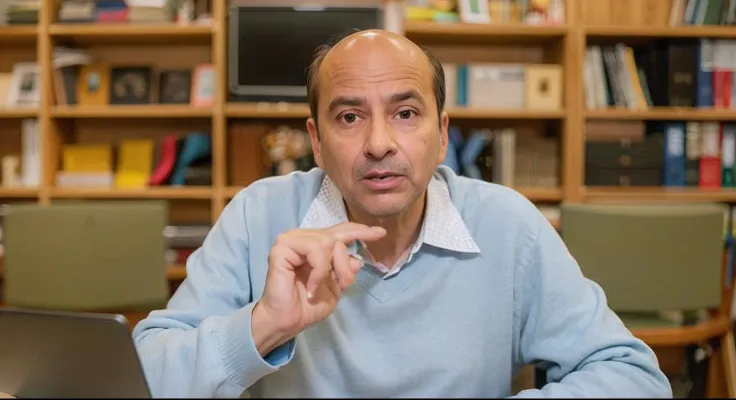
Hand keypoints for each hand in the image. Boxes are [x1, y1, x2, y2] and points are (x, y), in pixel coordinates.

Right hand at [251, 222, 385, 354]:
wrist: (287, 322)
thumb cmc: (308, 306)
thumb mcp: (335, 287)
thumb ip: (345, 271)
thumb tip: (357, 260)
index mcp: (314, 244)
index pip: (340, 231)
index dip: (359, 230)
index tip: (380, 233)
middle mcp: (302, 238)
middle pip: (337, 236)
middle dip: (345, 261)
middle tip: (343, 282)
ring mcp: (290, 240)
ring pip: (328, 242)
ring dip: (334, 268)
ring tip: (327, 286)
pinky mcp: (281, 248)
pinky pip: (314, 250)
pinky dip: (319, 271)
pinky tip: (313, 288)